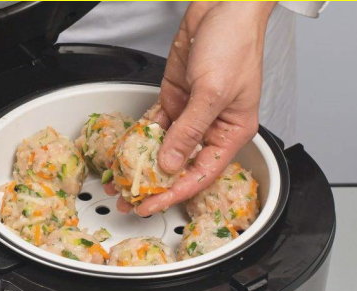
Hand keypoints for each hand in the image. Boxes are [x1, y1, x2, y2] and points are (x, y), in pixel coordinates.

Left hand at [127, 1, 274, 215]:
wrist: (223, 4)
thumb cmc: (234, 43)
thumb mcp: (212, 92)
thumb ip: (189, 131)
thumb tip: (170, 162)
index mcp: (231, 132)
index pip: (200, 173)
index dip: (175, 193)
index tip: (151, 205)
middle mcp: (211, 127)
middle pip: (180, 165)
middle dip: (154, 184)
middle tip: (130, 200)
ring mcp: (191, 113)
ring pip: (164, 147)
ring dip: (143, 163)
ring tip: (122, 181)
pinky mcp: (175, 97)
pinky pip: (155, 124)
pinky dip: (141, 136)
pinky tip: (126, 150)